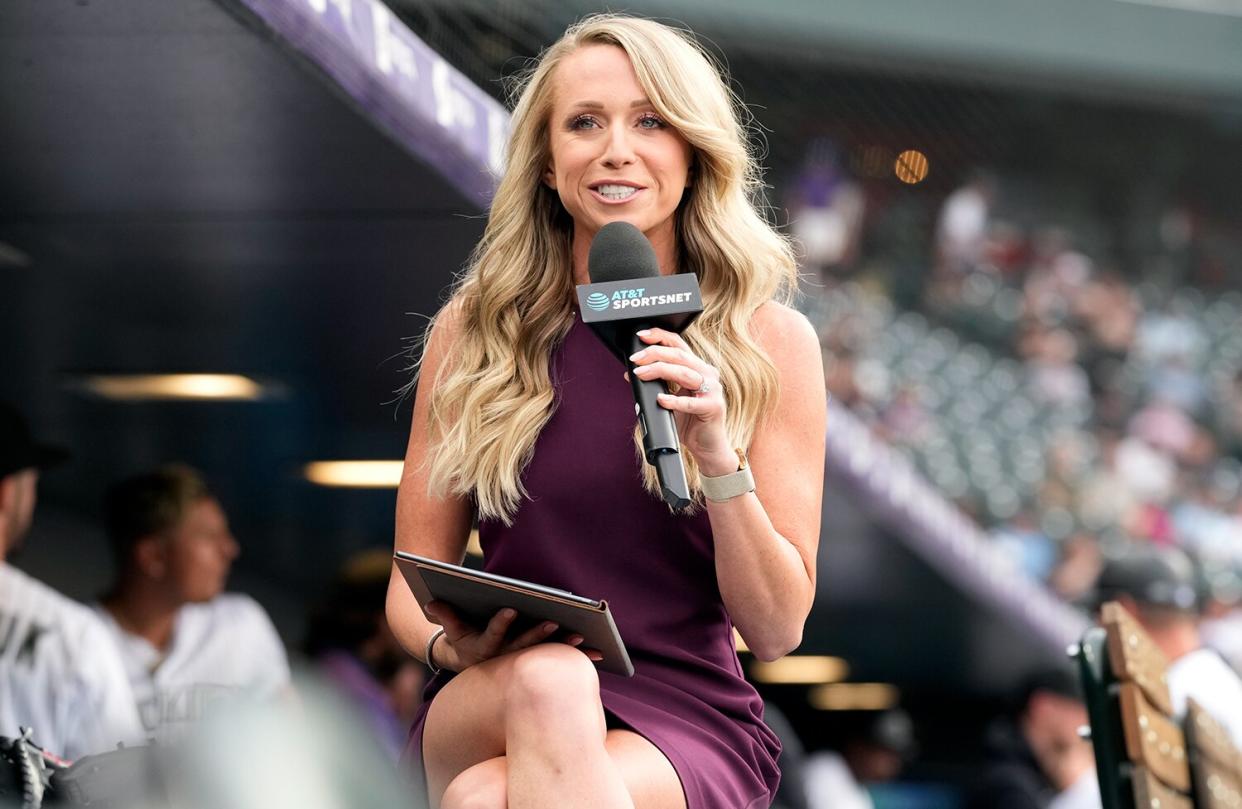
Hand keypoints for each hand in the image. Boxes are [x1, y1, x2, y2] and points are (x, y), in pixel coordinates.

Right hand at [425, 601, 600, 671]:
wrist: (471, 664)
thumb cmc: (463, 636)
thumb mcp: (451, 628)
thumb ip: (444, 615)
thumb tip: (430, 603)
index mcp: (484, 647)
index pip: (492, 635)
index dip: (501, 623)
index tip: (510, 609)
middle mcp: (505, 658)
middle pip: (524, 646)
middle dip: (541, 634)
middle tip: (557, 621)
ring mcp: (523, 663)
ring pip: (545, 655)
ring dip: (564, 648)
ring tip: (584, 639)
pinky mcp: (539, 664)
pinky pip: (560, 660)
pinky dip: (579, 656)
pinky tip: (600, 652)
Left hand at [628, 328, 737, 475]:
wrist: (708, 447)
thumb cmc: (689, 422)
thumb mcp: (667, 400)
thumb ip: (654, 385)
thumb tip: (630, 373)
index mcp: (698, 368)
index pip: (679, 344)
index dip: (660, 336)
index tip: (641, 336)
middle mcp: (707, 374)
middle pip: (679, 355)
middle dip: (654, 354)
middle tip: (635, 359)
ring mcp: (713, 390)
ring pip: (684, 372)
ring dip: (659, 371)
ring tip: (641, 374)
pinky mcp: (713, 407)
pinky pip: (691, 402)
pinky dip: (673, 401)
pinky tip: (660, 400)